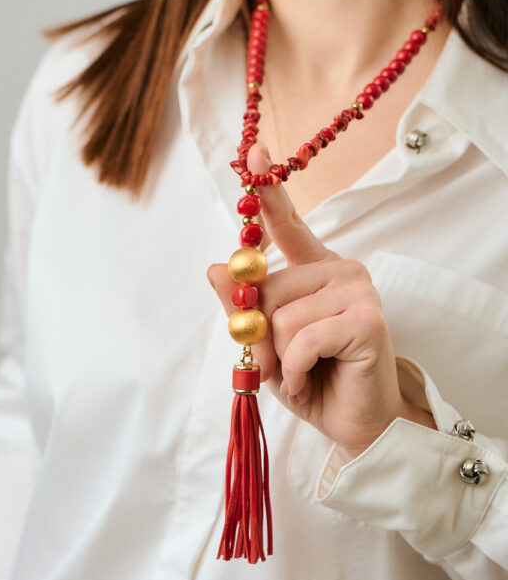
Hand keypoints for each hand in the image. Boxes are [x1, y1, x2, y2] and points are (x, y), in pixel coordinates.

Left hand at [207, 141, 436, 458]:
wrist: (356, 427)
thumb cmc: (315, 381)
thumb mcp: (267, 345)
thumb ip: (243, 306)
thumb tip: (213, 265)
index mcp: (316, 270)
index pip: (287, 224)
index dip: (268, 191)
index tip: (254, 152)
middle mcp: (341, 270)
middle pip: (266, 289)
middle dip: (265, 340)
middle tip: (289, 366)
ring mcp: (357, 291)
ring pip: (280, 318)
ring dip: (282, 361)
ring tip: (307, 375)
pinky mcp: (366, 319)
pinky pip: (301, 340)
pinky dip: (298, 372)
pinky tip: (316, 382)